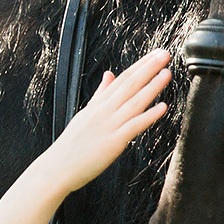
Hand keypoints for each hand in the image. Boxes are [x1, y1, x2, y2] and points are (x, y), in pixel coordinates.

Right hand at [39, 49, 172, 193]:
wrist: (56, 169)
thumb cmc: (71, 146)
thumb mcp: (85, 114)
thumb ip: (99, 94)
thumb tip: (109, 74)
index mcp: (98, 104)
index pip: (122, 79)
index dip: (140, 65)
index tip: (155, 54)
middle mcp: (103, 111)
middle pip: (129, 85)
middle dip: (148, 68)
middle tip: (165, 54)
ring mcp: (108, 125)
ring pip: (134, 102)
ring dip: (152, 86)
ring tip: (167, 73)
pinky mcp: (112, 142)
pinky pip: (133, 126)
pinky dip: (148, 116)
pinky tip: (163, 107)